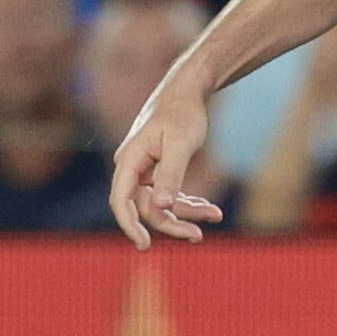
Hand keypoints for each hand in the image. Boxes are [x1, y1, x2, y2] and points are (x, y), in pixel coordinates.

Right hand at [108, 90, 225, 247]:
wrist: (189, 91)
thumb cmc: (183, 112)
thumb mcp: (180, 143)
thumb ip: (170, 175)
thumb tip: (160, 206)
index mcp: (129, 159)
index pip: (120, 200)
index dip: (130, 225)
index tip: (145, 245)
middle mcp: (132, 167)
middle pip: (145, 208)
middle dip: (172, 223)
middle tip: (197, 236)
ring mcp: (144, 171)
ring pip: (161, 205)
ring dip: (187, 214)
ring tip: (215, 215)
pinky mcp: (158, 172)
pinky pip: (170, 196)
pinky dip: (190, 204)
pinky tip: (210, 209)